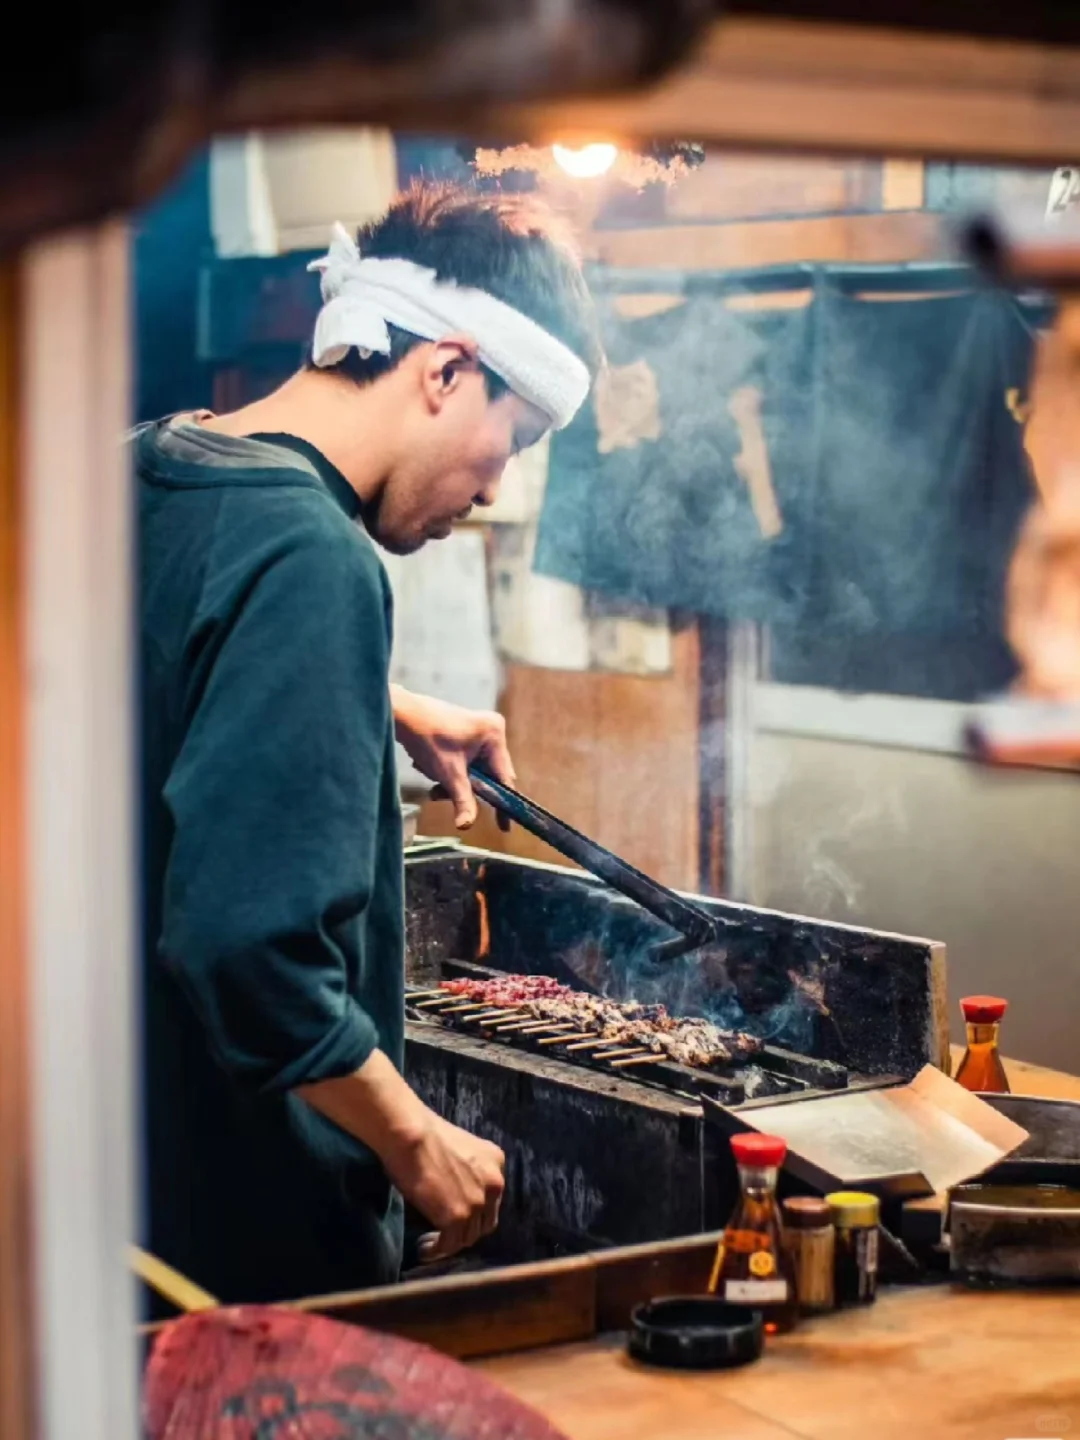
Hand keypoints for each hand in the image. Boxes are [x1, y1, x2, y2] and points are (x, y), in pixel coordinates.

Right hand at [297, 1051, 505, 1262]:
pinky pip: (449, 1245)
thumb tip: (453, 1191)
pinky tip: (425, 1249)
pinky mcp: (457, 1218)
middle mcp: (494, 1183)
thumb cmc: (423, 1134)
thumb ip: (465, 1171)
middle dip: (466, 1229)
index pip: (490, 1198)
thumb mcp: (459, 1149)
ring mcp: (477, 1202)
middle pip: (485, 1220)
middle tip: (444, 1233)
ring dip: (450, 1242)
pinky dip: (437, 1251)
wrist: (410, 1134)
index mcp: (495, 1161)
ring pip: (468, 1236)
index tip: (456, 1216)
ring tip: (431, 1243)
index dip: (474, 1210)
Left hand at [390, 685, 515, 829]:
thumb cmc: (427, 737)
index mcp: (494, 735)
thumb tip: (466, 825)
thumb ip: (462, 800)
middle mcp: (492, 729)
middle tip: (443, 794)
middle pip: (488, 774)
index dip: (502, 803)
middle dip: (466, 788)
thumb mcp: (448, 774)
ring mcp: (479, 730)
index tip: (503, 826)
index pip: (504, 777)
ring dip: (454, 782)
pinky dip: (450, 771)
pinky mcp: (466, 732)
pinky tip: (430, 767)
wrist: (400, 713)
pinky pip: (465, 761)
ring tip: (432, 782)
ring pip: (474, 770)